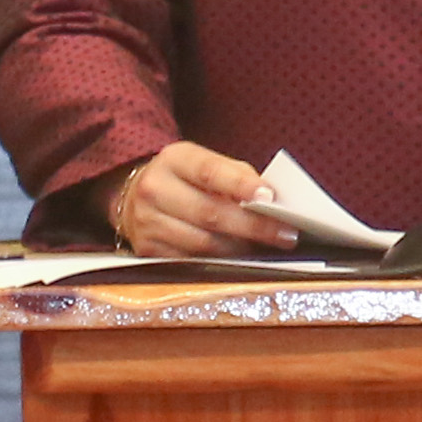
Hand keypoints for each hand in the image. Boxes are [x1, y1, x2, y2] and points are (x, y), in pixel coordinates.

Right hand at [109, 140, 295, 258]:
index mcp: (174, 159)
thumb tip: (271, 200)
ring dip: (240, 248)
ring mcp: (146, 221)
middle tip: (286, 233)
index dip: (240, 185)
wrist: (135, 196)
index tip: (270, 197)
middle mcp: (154, 189)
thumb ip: (236, 176)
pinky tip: (238, 257)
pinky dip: (219, 261)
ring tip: (266, 246)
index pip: (210, 172)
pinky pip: (191, 261)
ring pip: (203, 243)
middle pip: (210, 213)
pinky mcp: (146, 249)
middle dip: (253, 226)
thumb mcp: (204, 163)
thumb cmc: (185, 179)